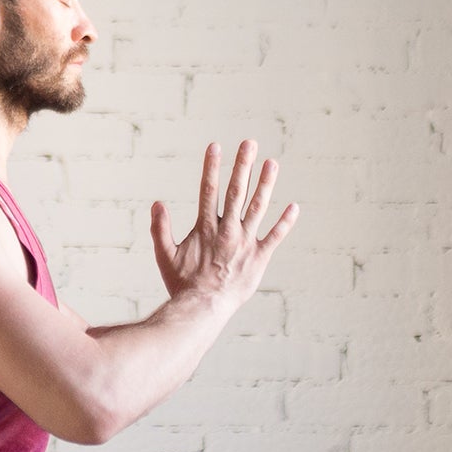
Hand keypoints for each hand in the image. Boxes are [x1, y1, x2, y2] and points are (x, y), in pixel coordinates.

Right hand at [150, 139, 297, 308]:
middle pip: (237, 191)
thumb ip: (161, 228)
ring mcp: (245, 243)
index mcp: (205, 228)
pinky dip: (285, 222)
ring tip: (272, 163)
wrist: (203, 308)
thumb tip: (157, 204)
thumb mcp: (164, 255)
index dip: (212, 167)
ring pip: (258, 208)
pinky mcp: (259, 258)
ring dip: (266, 184)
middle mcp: (227, 230)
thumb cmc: (182, 284)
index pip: (209, 190)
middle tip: (250, 143)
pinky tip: (294, 207)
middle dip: (243, 165)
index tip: (216, 146)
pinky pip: (275, 237)